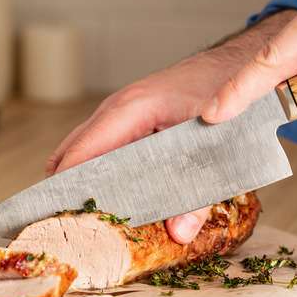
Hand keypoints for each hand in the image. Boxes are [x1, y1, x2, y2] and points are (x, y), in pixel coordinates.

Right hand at [46, 10, 296, 243]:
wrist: (242, 64)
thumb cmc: (227, 95)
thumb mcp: (219, 149)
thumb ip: (200, 194)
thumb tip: (179, 232)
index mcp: (133, 108)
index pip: (82, 151)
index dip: (65, 186)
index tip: (54, 217)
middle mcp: (119, 108)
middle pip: (72, 153)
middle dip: (66, 189)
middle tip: (64, 228)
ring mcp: (123, 111)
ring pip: (85, 150)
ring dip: (82, 181)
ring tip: (79, 220)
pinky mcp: (133, 119)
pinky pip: (103, 147)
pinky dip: (98, 171)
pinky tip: (107, 198)